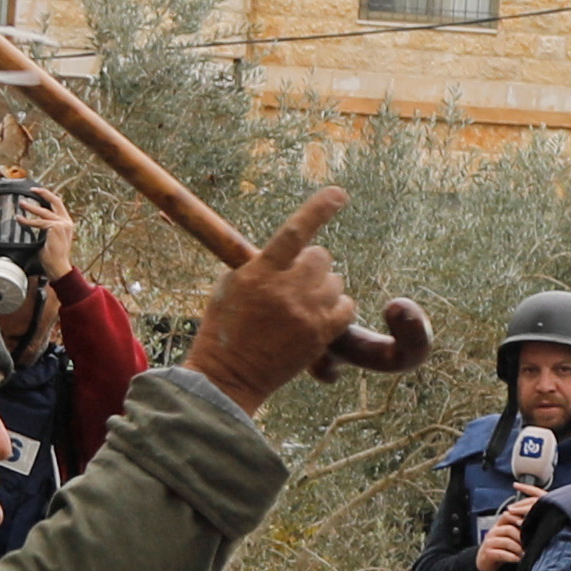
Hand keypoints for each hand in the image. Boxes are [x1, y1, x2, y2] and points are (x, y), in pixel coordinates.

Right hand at [178, 186, 359, 405]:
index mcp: (260, 272)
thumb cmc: (224, 329)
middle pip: (321, 257)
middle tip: (296, 281)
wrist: (228, 376)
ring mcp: (306, 313)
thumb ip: (259, 265)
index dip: (320, 208)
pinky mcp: (320, 335)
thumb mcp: (231, 286)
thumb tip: (285, 250)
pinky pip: (346, 307)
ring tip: (301, 306)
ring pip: (335, 281)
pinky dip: (337, 308)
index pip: (296, 230)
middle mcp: (286, 289)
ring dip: (322, 288)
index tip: (338, 193)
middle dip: (312, 265)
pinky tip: (319, 316)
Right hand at [476, 498, 533, 570]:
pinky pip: (500, 554)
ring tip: (526, 553)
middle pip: (509, 529)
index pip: (507, 516)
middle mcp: (493, 531)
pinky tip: (518, 560)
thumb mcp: (508, 537)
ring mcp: (489, 542)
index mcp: (499, 525)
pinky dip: (511, 557)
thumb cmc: (501, 548)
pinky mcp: (487, 553)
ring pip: (506, 542)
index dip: (518, 518)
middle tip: (532, 543)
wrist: (484, 562)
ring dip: (518, 548)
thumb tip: (536, 527)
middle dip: (522, 537)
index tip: (530, 524)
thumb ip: (517, 530)